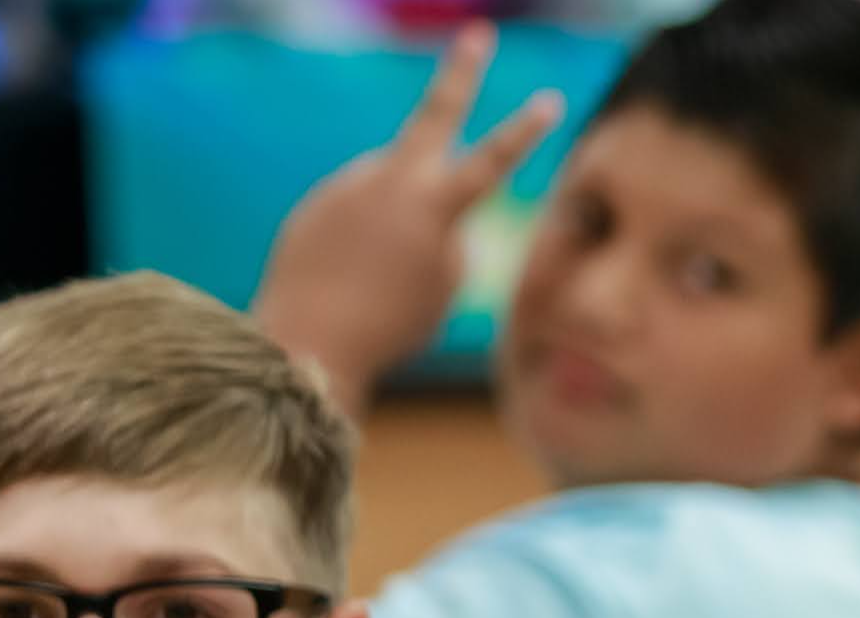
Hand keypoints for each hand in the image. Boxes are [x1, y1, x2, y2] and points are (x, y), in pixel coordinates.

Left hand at [249, 23, 564, 413]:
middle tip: (479, 34)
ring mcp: (349, 186)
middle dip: (462, 72)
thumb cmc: (391, 325)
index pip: (493, 160)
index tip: (551, 99)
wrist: (307, 343)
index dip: (527, 131)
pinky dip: (362, 243)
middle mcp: (389, 181)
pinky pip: (357, 214)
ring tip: (377, 276)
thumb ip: (445, 230)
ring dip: (396, 225)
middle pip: (435, 114)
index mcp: (433, 207)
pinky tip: (348, 276)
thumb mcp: (443, 283)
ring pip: (392, 191)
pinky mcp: (319, 202)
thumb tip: (420, 200)